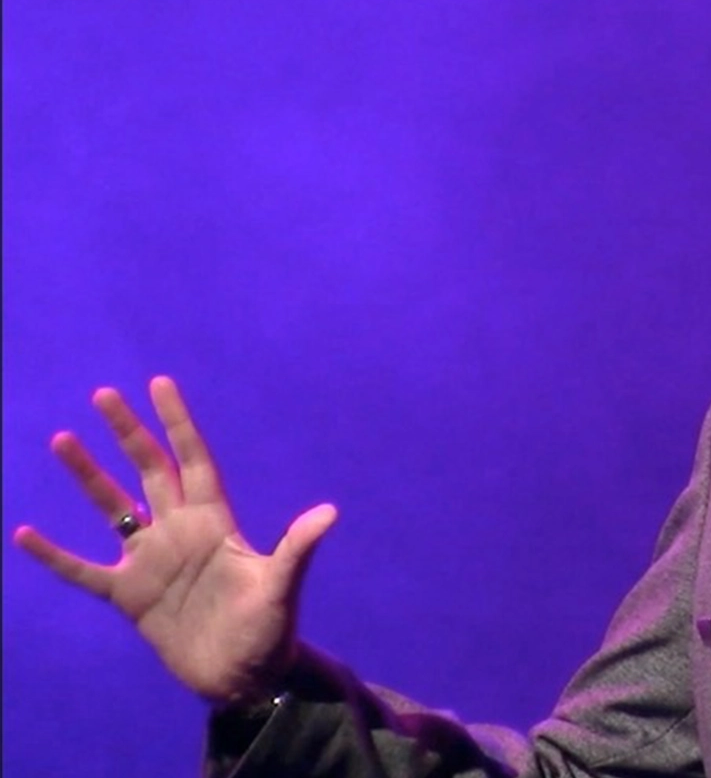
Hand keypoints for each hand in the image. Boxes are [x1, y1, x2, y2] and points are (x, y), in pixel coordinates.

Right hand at [11, 376, 336, 705]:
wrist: (243, 677)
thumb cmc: (269, 630)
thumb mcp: (282, 587)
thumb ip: (297, 549)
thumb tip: (329, 513)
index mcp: (214, 522)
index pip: (192, 460)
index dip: (178, 423)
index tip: (160, 384)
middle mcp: (178, 532)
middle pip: (148, 470)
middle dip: (129, 432)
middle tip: (104, 393)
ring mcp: (150, 561)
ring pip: (112, 507)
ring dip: (88, 476)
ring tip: (62, 440)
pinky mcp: (129, 595)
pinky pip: (83, 570)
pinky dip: (54, 554)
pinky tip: (24, 533)